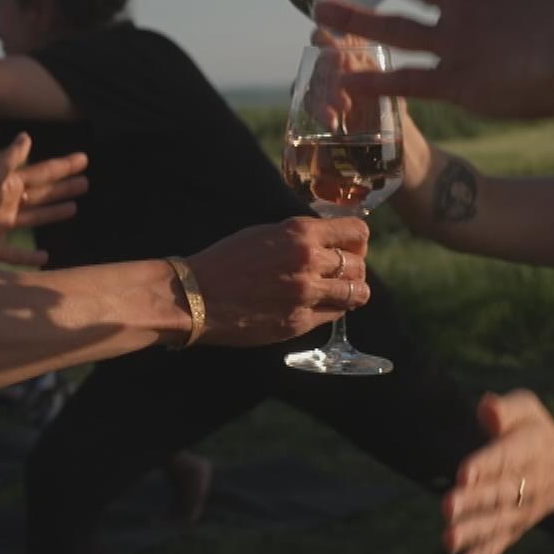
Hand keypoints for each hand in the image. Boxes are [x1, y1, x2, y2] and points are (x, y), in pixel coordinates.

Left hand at [0, 133, 88, 268]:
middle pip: (40, 194)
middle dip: (62, 188)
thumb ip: (8, 161)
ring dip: (52, 213)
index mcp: (5, 186)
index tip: (84, 158)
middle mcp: (3, 204)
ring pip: (33, 219)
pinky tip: (46, 257)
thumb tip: (27, 135)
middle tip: (86, 183)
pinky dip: (31, 256)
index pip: (41, 173)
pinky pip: (16, 253)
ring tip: (73, 208)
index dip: (62, 167)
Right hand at [183, 216, 371, 344]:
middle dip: (353, 267)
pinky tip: (314, 306)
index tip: (349, 246)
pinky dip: (330, 310)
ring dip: (349, 292)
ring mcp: (306, 294)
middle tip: (338, 273)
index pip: (356, 231)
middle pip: (359, 264)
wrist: (194, 296)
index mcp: (299, 233)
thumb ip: (298, 237)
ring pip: (356, 293)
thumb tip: (326, 242)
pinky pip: (334, 315)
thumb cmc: (223, 261)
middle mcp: (309, 261)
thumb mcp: (263, 233)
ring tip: (335, 292)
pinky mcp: (299, 322)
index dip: (356, 240)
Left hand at [441, 390, 553, 553]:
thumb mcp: (528, 409)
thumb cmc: (537, 430)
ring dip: (473, 534)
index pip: (505, 457)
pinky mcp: (516, 526)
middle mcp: (527, 483)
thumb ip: (506, 408)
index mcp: (528, 449)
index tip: (464, 473)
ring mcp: (523, 509)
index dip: (486, 465)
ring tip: (447, 541)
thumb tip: (486, 407)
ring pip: (498, 523)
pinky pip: (500, 545)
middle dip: (473, 503)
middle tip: (447, 509)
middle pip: (499, 494)